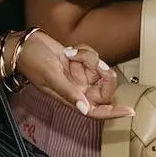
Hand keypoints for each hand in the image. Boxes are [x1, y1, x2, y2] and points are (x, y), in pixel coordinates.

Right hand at [15, 31, 129, 119]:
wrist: (26, 44)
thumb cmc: (33, 62)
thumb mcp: (51, 77)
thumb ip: (69, 93)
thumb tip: (85, 109)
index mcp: (72, 98)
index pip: (96, 111)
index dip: (113, 113)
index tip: (129, 111)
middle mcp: (78, 88)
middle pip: (104, 87)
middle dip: (101, 72)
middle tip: (94, 62)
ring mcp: (80, 74)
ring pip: (99, 68)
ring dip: (88, 57)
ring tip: (71, 53)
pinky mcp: (80, 62)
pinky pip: (93, 56)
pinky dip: (84, 50)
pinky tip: (70, 50)